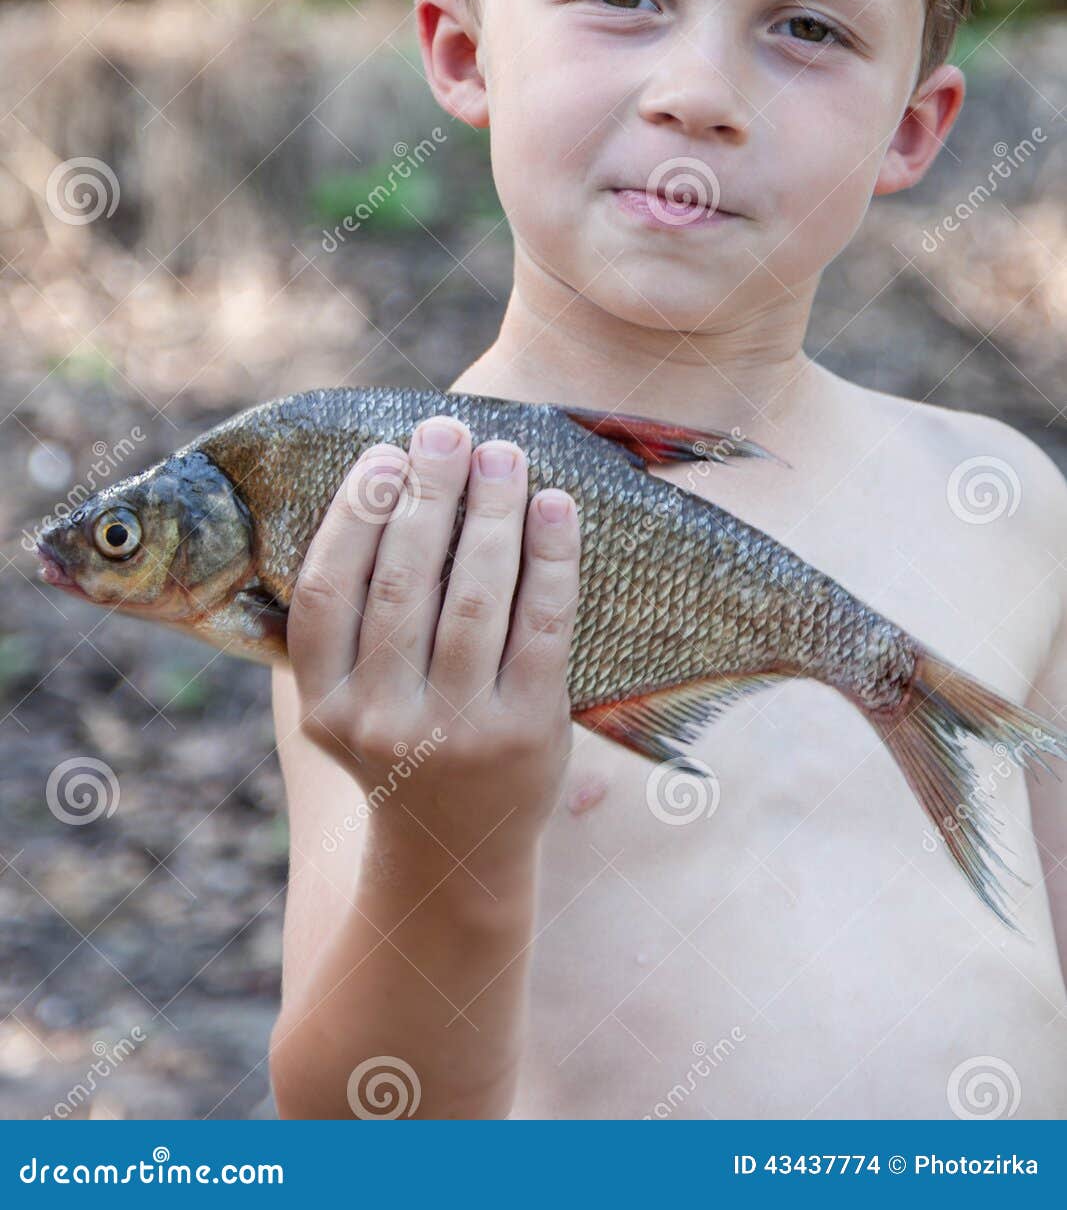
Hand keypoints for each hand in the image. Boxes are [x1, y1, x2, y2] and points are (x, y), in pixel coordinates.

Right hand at [287, 415, 579, 874]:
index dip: (355, 515)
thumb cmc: (400, 747)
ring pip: (475, 594)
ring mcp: (459, 730)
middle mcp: (384, 720)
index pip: (328, 592)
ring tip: (502, 453)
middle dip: (429, 491)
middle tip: (447, 429)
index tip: (382, 455)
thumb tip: (365, 492)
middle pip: (405, 581)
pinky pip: (541, 624)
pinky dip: (551, 556)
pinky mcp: (528, 731)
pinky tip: (555, 506)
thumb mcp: (346, 704)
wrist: (457, 856)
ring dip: (492, 510)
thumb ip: (339, 624)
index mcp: (326, 706)